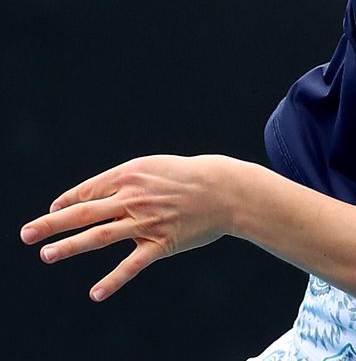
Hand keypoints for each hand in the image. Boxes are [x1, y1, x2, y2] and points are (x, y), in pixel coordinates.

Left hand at [19, 153, 234, 301]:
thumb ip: (123, 181)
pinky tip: (95, 293)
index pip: (89, 190)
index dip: (67, 202)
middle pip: (86, 211)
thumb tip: (90, 196)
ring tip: (46, 255)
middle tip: (26, 233)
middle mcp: (134, 197)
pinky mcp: (160, 243)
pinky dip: (113, 280)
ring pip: (101, 235)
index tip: (51, 212)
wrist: (223, 189)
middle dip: (53, 223)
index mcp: (131, 173)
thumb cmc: (186, 177)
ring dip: (71, 246)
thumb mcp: (153, 167)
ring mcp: (146, 221)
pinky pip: (132, 264)